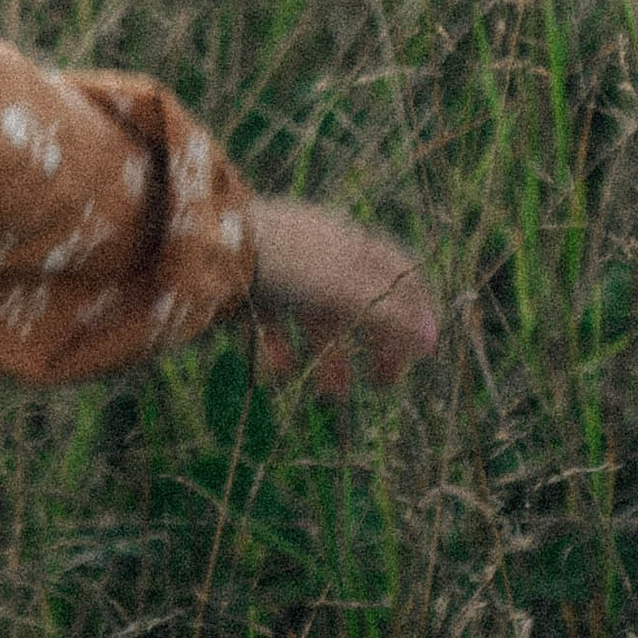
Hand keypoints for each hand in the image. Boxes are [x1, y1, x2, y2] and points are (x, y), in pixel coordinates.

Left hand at [244, 198, 435, 394]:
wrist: (207, 246)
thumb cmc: (286, 263)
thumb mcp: (345, 290)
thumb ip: (388, 316)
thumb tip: (429, 340)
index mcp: (350, 244)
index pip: (398, 272)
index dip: (417, 309)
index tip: (426, 349)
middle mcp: (321, 254)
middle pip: (361, 301)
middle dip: (377, 344)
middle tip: (384, 383)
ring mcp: (284, 271)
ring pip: (317, 318)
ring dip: (330, 357)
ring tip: (331, 393)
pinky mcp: (248, 287)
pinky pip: (274, 324)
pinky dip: (282, 350)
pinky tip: (281, 373)